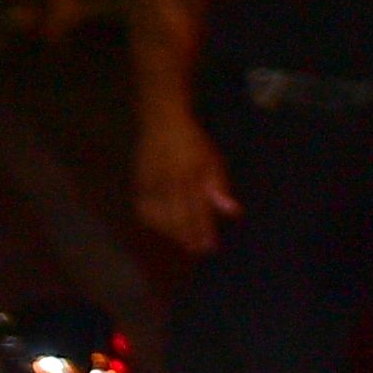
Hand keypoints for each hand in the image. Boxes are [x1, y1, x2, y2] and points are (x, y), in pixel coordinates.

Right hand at [134, 105, 237, 254]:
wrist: (161, 121)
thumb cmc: (192, 141)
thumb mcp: (212, 160)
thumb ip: (219, 187)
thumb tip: (234, 213)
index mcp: (191, 175)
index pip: (198, 210)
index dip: (203, 231)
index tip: (210, 247)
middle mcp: (170, 182)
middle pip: (179, 218)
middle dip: (189, 236)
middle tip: (198, 251)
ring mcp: (151, 184)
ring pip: (161, 218)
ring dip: (172, 233)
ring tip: (184, 243)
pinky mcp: (139, 184)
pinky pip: (145, 210)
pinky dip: (154, 222)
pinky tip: (163, 228)